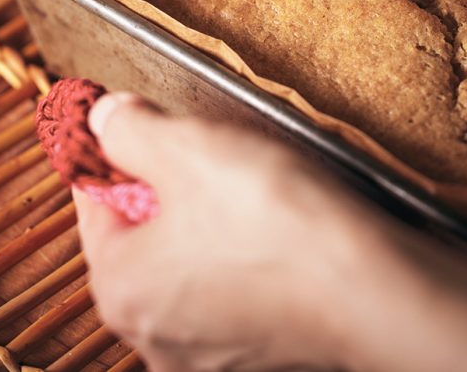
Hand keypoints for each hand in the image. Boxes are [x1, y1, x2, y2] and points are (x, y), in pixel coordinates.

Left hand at [74, 93, 374, 370]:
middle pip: (145, 233)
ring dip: (210, 218)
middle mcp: (156, 330)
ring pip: (193, 259)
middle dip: (170, 186)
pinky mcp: (259, 346)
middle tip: (208, 152)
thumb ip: (129, 129)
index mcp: (123, 285)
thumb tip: (106, 119)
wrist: (371, 285)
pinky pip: (234, 283)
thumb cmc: (276, 221)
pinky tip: (276, 227)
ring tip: (252, 187)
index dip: (116, 152)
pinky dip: (245, 251)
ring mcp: (209, 347)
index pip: (95, 201)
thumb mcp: (188, 147)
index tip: (134, 124)